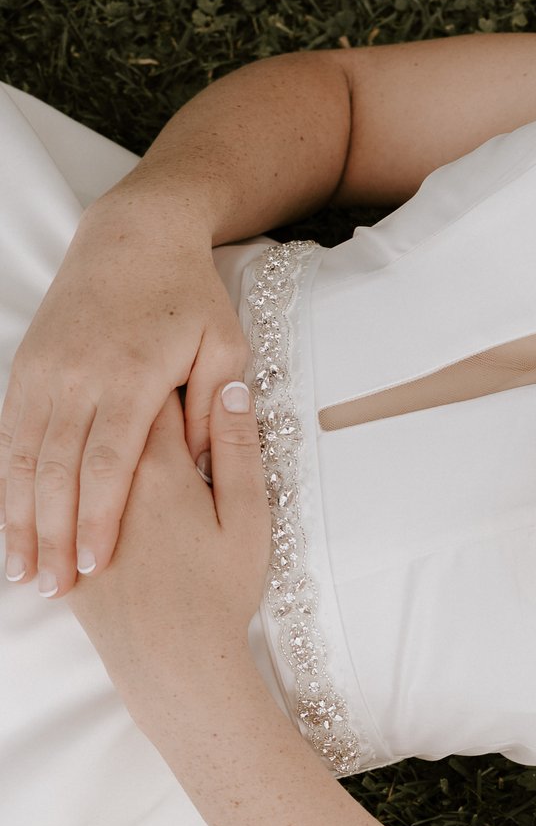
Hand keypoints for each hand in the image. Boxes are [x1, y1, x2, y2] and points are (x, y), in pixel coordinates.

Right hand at [2, 206, 247, 595]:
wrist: (132, 237)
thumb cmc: (190, 296)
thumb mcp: (224, 344)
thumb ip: (214, 406)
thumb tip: (202, 463)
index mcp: (129, 377)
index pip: (106, 463)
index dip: (96, 519)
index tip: (93, 565)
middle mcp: (76, 377)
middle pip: (55, 471)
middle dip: (49, 535)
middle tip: (51, 588)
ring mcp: (43, 373)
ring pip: (20, 458)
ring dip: (17, 517)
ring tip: (20, 569)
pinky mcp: (25, 369)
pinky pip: (7, 434)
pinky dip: (5, 481)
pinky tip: (7, 519)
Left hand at [66, 384, 271, 688]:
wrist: (171, 661)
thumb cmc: (219, 591)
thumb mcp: (248, 518)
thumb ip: (236, 451)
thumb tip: (230, 389)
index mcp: (158, 468)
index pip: (156, 397)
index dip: (171, 378)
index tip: (182, 370)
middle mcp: (108, 482)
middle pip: (110, 420)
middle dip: (129, 402)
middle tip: (153, 391)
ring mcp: (77, 512)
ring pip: (75, 455)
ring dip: (93, 439)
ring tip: (119, 437)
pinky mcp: (61, 543)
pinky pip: (53, 495)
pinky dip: (63, 478)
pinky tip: (73, 476)